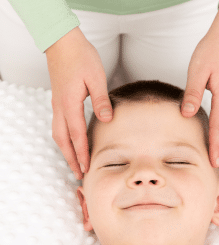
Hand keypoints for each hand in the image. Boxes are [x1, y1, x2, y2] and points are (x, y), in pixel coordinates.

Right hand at [46, 27, 112, 179]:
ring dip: (66, 151)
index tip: (87, 168)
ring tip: (73, 162)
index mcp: (70, 104)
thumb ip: (101, 101)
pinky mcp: (58, 101)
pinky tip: (70, 142)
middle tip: (78, 174)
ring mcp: (57, 105)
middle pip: (63, 140)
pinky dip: (64, 139)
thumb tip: (107, 119)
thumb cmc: (81, 57)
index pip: (77, 136)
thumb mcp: (96, 78)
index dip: (82, 154)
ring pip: (58, 135)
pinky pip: (59, 126)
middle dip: (71, 159)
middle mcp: (60, 108)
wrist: (62, 42)